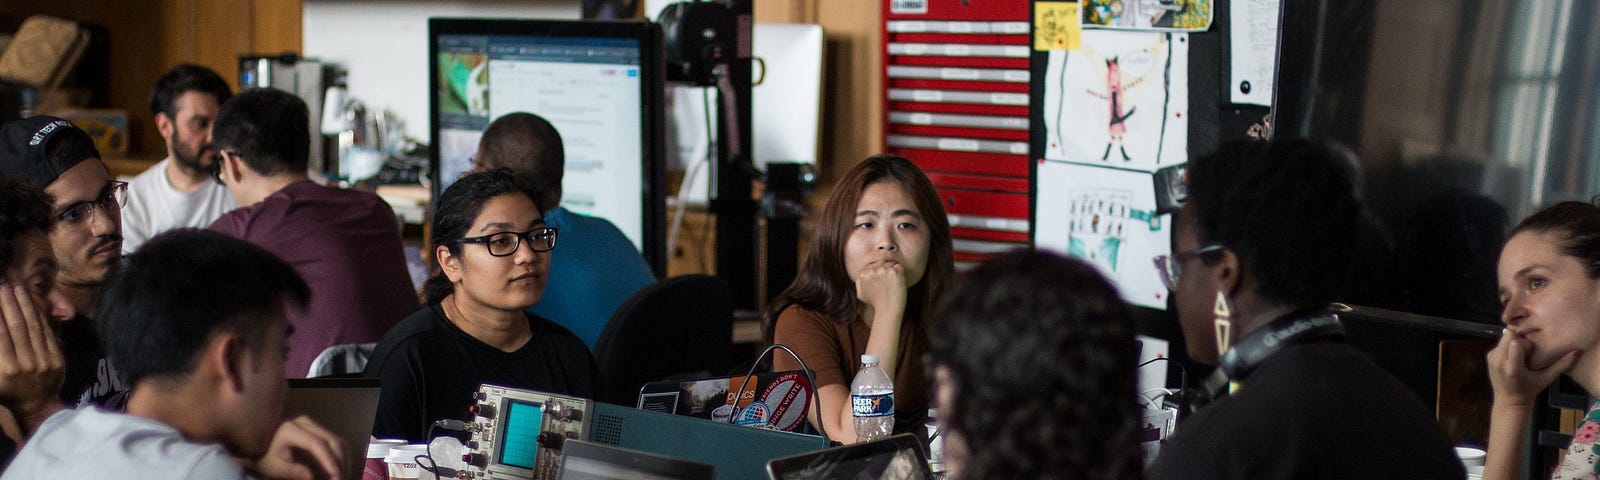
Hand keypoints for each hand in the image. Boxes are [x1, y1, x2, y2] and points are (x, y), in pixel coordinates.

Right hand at [0, 284, 63, 429]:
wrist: (36, 406)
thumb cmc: (7, 391)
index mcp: (5, 369)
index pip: (0, 334)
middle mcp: (24, 364)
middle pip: (16, 326)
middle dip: (9, 302)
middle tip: (3, 284)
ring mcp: (43, 361)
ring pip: (33, 326)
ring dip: (25, 304)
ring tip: (17, 287)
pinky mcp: (56, 359)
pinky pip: (47, 333)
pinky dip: (40, 316)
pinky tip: (33, 303)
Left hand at [251, 415, 346, 479]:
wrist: (256, 443)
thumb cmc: (263, 456)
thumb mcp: (274, 468)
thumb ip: (293, 472)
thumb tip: (312, 477)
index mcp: (291, 430)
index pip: (316, 443)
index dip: (328, 460)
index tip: (335, 476)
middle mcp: (305, 423)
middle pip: (332, 440)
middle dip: (340, 462)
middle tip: (341, 479)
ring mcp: (313, 425)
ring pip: (337, 441)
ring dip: (343, 460)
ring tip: (342, 476)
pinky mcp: (317, 429)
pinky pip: (335, 441)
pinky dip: (341, 456)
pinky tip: (340, 469)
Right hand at [854, 259, 906, 316]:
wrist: (887, 311)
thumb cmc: (876, 304)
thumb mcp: (861, 294)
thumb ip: (859, 282)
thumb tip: (861, 275)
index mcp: (863, 274)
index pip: (873, 264)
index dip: (879, 270)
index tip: (883, 279)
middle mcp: (871, 270)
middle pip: (882, 262)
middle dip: (886, 269)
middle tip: (889, 281)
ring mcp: (883, 270)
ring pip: (891, 263)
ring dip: (894, 271)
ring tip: (893, 283)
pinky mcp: (893, 272)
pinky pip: (899, 266)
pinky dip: (900, 273)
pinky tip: (898, 283)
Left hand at [1487, 329, 1579, 408]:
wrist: (1508, 401)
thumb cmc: (1530, 390)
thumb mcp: (1546, 378)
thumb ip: (1561, 365)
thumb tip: (1576, 351)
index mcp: (1512, 367)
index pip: (1515, 343)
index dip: (1526, 343)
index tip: (1532, 352)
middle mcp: (1499, 361)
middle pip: (1509, 336)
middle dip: (1520, 340)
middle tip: (1527, 352)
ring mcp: (1491, 358)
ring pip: (1504, 338)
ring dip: (1514, 343)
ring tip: (1521, 356)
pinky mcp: (1488, 357)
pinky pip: (1500, 343)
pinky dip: (1508, 347)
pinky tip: (1514, 358)